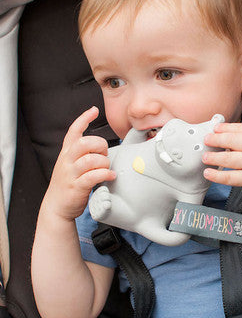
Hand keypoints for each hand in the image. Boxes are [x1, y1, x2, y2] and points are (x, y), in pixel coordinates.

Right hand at [43, 106, 115, 220]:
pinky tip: (110, 176)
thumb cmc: (68, 184)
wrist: (56, 207)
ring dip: (104, 162)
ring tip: (107, 168)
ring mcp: (70, 174)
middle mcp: (67, 161)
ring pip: (90, 160)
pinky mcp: (76, 187)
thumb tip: (102, 148)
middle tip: (104, 155)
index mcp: (67, 153)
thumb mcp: (71, 164)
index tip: (94, 110)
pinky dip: (105, 174)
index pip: (73, 131)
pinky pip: (93, 176)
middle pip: (84, 143)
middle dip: (100, 145)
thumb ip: (83, 154)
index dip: (83, 119)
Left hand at [202, 122, 241, 203]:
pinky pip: (228, 176)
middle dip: (215, 139)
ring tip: (205, 157)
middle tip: (206, 140)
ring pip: (227, 158)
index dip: (225, 128)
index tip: (215, 128)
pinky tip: (208, 173)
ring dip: (212, 157)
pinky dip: (216, 175)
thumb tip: (231, 138)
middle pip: (230, 140)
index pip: (241, 128)